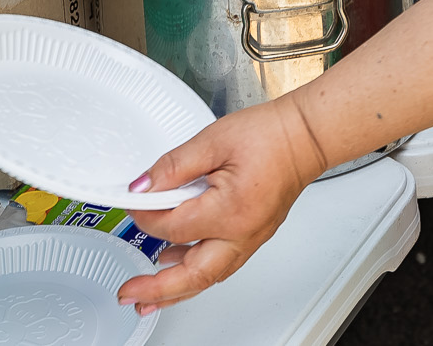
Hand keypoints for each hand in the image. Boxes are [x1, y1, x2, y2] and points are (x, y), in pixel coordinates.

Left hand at [117, 98, 331, 314]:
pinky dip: (195, 272)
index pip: (172, 226)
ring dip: (175, 290)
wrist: (304, 136)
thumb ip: (173, 166)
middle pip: (192, 275)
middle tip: (128, 293)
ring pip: (207, 278)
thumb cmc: (269, 135)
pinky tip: (178, 265)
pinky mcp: (253, 237)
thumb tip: (142, 187)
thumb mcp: (213, 140)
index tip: (132, 204)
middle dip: (156, 290)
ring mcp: (250, 240)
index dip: (145, 216)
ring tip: (148, 297)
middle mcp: (241, 234)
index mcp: (229, 210)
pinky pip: (221, 265)